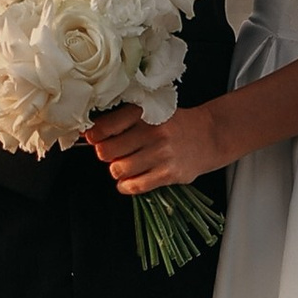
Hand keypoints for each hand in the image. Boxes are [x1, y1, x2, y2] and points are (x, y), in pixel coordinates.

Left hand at [90, 100, 218, 195]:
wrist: (209, 136)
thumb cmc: (175, 125)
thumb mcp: (150, 112)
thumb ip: (122, 121)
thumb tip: (88, 134)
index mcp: (144, 113)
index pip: (105, 127)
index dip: (94, 136)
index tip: (93, 138)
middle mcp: (152, 132)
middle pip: (107, 151)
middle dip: (105, 154)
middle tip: (112, 153)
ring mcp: (161, 154)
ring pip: (119, 169)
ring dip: (117, 170)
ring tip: (125, 165)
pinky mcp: (168, 173)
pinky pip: (135, 185)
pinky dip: (126, 186)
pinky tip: (130, 180)